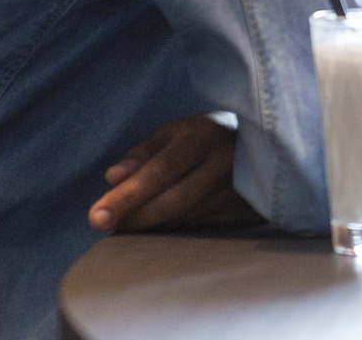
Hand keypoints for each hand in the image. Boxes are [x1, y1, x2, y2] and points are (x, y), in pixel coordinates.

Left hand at [88, 114, 260, 232]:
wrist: (265, 139)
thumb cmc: (205, 136)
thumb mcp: (174, 132)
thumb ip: (142, 154)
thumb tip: (112, 178)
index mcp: (206, 133)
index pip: (161, 170)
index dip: (128, 196)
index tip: (96, 217)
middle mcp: (228, 160)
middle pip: (175, 200)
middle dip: (136, 217)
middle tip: (105, 228)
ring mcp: (243, 187)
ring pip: (188, 218)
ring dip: (154, 225)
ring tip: (128, 225)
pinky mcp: (250, 209)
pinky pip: (204, 227)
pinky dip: (177, 229)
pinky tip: (162, 225)